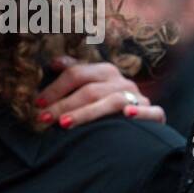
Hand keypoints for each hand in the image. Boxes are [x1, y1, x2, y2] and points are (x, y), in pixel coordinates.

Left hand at [35, 57, 165, 127]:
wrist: (139, 129)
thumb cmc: (106, 107)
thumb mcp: (90, 88)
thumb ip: (74, 75)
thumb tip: (53, 63)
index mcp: (105, 72)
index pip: (77, 74)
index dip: (55, 87)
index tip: (38, 103)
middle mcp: (122, 82)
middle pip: (90, 89)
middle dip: (64, 104)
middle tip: (43, 119)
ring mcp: (139, 98)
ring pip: (112, 102)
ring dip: (87, 113)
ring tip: (65, 124)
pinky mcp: (155, 115)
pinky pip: (151, 112)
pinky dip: (140, 113)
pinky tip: (127, 116)